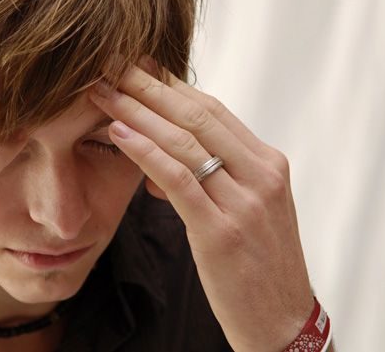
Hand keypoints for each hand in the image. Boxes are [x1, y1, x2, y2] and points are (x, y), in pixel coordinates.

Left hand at [88, 56, 313, 351]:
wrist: (281, 320)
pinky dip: (145, 150)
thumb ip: (212, 176)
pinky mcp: (220, 231)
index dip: (170, 85)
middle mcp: (261, 174)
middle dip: (149, 86)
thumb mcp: (245, 209)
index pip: (213, 110)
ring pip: (184, 141)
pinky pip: (178, 179)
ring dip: (138, 111)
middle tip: (113, 64)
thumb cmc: (258, 264)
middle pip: (196, 115)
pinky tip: (118, 132)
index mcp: (268, 163)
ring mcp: (244, 202)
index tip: (137, 67)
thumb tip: (162, 153)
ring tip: (103, 91)